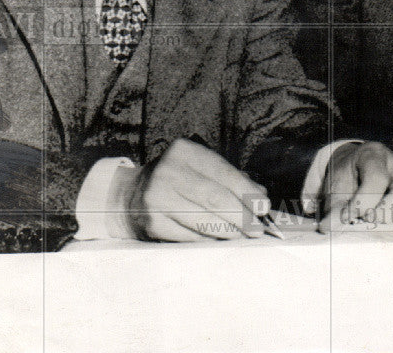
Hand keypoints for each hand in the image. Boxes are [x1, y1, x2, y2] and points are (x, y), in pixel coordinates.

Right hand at [128, 138, 268, 240]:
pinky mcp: (153, 224)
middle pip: (215, 198)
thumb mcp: (198, 168)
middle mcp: (168, 172)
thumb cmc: (175, 180)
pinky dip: (210, 240)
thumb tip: (260, 196)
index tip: (263, 206)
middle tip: (257, 228)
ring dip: (229, 231)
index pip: (223, 173)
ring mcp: (158, 199)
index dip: (247, 192)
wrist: (129, 196)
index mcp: (184, 152)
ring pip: (204, 220)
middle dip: (242, 216)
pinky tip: (220, 240)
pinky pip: (190, 236)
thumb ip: (229, 178)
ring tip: (243, 235)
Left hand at [319, 141, 392, 230]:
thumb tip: (331, 229)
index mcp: (372, 155)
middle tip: (373, 221)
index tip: (350, 217)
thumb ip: (334, 211)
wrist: (355, 169)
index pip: (377, 178)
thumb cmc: (347, 181)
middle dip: (391, 212)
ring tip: (390, 225)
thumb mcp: (334, 191)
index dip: (364, 203)